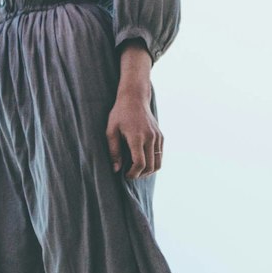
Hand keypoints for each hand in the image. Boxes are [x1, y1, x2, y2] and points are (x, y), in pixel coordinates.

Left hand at [105, 58, 163, 176]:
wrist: (135, 98)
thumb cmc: (120, 114)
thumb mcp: (111, 131)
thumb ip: (114, 151)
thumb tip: (116, 169)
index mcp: (137, 137)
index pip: (140, 163)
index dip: (133, 173)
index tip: (126, 175)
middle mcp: (150, 138)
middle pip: (150, 166)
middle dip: (140, 174)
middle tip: (130, 174)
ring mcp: (157, 137)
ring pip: (158, 163)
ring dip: (148, 171)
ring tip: (138, 170)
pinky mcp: (161, 136)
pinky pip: (160, 155)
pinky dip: (153, 162)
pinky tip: (143, 161)